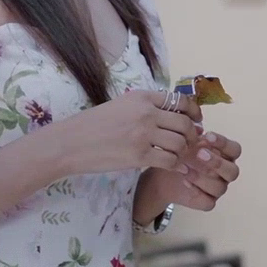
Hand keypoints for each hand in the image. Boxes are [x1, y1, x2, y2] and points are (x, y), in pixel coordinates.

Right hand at [46, 86, 199, 174]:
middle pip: (184, 123)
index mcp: (142, 97)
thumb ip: (145, 108)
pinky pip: (169, 160)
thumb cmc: (93, 125)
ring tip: (181, 156)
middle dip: (192, 135)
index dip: (193, 112)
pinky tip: (176, 168)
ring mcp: (143, 134)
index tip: (196, 121)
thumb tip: (171, 116)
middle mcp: (146, 112)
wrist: (70, 142)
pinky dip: (176, 166)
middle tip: (191, 143)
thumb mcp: (120, 106)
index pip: (179, 101)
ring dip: (184, 151)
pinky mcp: (139, 155)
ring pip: (180, 142)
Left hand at [144, 129, 242, 211]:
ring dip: (202, 177)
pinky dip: (197, 192)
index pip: (235, 150)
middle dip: (217, 162)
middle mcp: (225, 173)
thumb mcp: (185, 141)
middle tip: (200, 154)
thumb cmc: (180, 154)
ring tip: (185, 168)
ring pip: (219, 187)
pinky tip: (185, 181)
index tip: (207, 136)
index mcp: (226, 155)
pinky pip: (208, 202)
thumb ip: (193, 136)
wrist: (164, 173)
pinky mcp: (207, 202)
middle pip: (233, 171)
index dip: (223, 143)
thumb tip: (198, 130)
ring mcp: (218, 188)